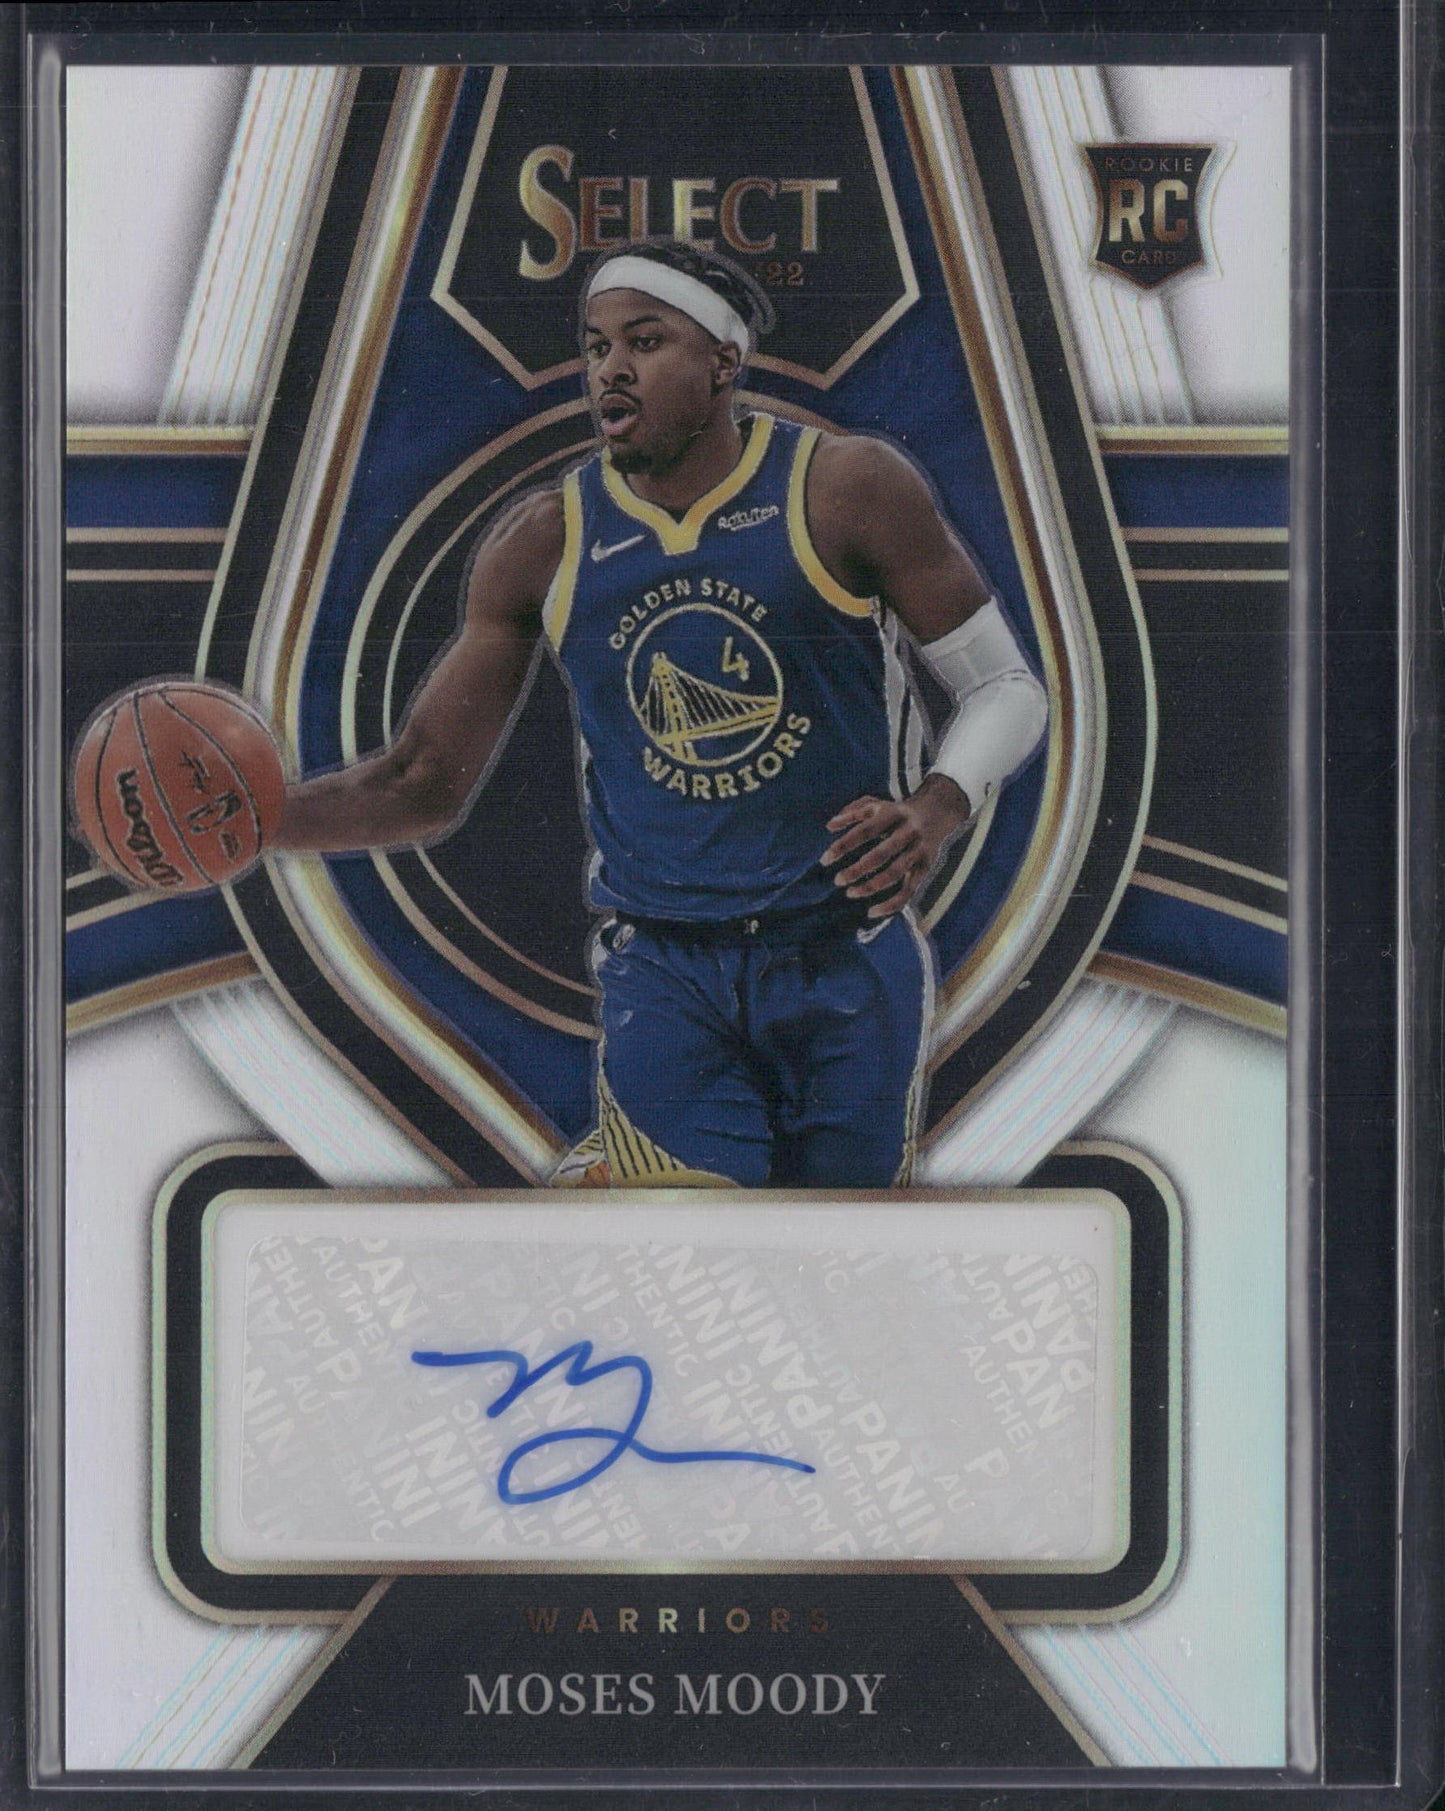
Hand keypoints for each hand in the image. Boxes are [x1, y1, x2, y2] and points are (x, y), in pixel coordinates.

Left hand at [821, 774, 972, 918]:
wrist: (938, 812)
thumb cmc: (896, 812)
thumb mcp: (875, 805)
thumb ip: (851, 812)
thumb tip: (829, 825)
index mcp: (893, 813)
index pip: (864, 831)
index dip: (844, 845)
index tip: (824, 860)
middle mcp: (908, 832)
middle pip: (881, 855)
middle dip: (857, 870)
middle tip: (837, 880)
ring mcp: (919, 851)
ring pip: (895, 874)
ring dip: (871, 887)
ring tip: (850, 893)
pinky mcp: (926, 868)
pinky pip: (909, 891)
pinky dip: (891, 905)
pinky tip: (872, 912)